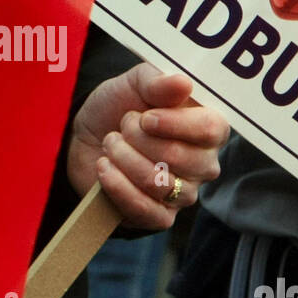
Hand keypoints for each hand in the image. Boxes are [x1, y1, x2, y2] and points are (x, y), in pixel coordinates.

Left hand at [68, 63, 229, 229]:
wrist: (87, 137)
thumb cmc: (120, 106)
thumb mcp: (134, 83)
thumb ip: (157, 81)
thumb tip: (183, 84)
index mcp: (208, 127)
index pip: (211, 129)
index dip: (174, 123)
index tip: (145, 117)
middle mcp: (203, 163)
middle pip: (178, 157)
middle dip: (138, 138)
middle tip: (123, 126)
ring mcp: (184, 193)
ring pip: (157, 182)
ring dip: (123, 158)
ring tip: (110, 144)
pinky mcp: (160, 217)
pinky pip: (145, 210)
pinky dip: (117, 187)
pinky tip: (105, 168)